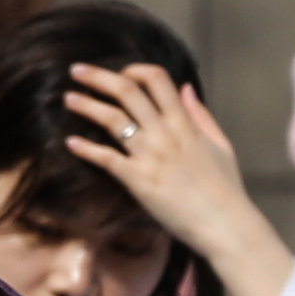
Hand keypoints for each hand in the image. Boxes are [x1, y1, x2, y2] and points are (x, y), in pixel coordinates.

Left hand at [58, 63, 294, 295]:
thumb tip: (186, 87)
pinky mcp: (138, 181)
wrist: (225, 224)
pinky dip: (86, 148)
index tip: (120, 73)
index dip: (134, 70)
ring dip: (87, 105)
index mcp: (184, 123)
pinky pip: (106, 158)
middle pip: (127, 91)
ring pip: (112, 119)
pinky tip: (71, 142)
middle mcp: (165, 133)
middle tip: (77, 70)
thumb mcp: (220, 144)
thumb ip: (201, 115)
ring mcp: (150, 155)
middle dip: (98, 77)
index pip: (156, 79)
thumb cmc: (225, 188)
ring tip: (69, 98)